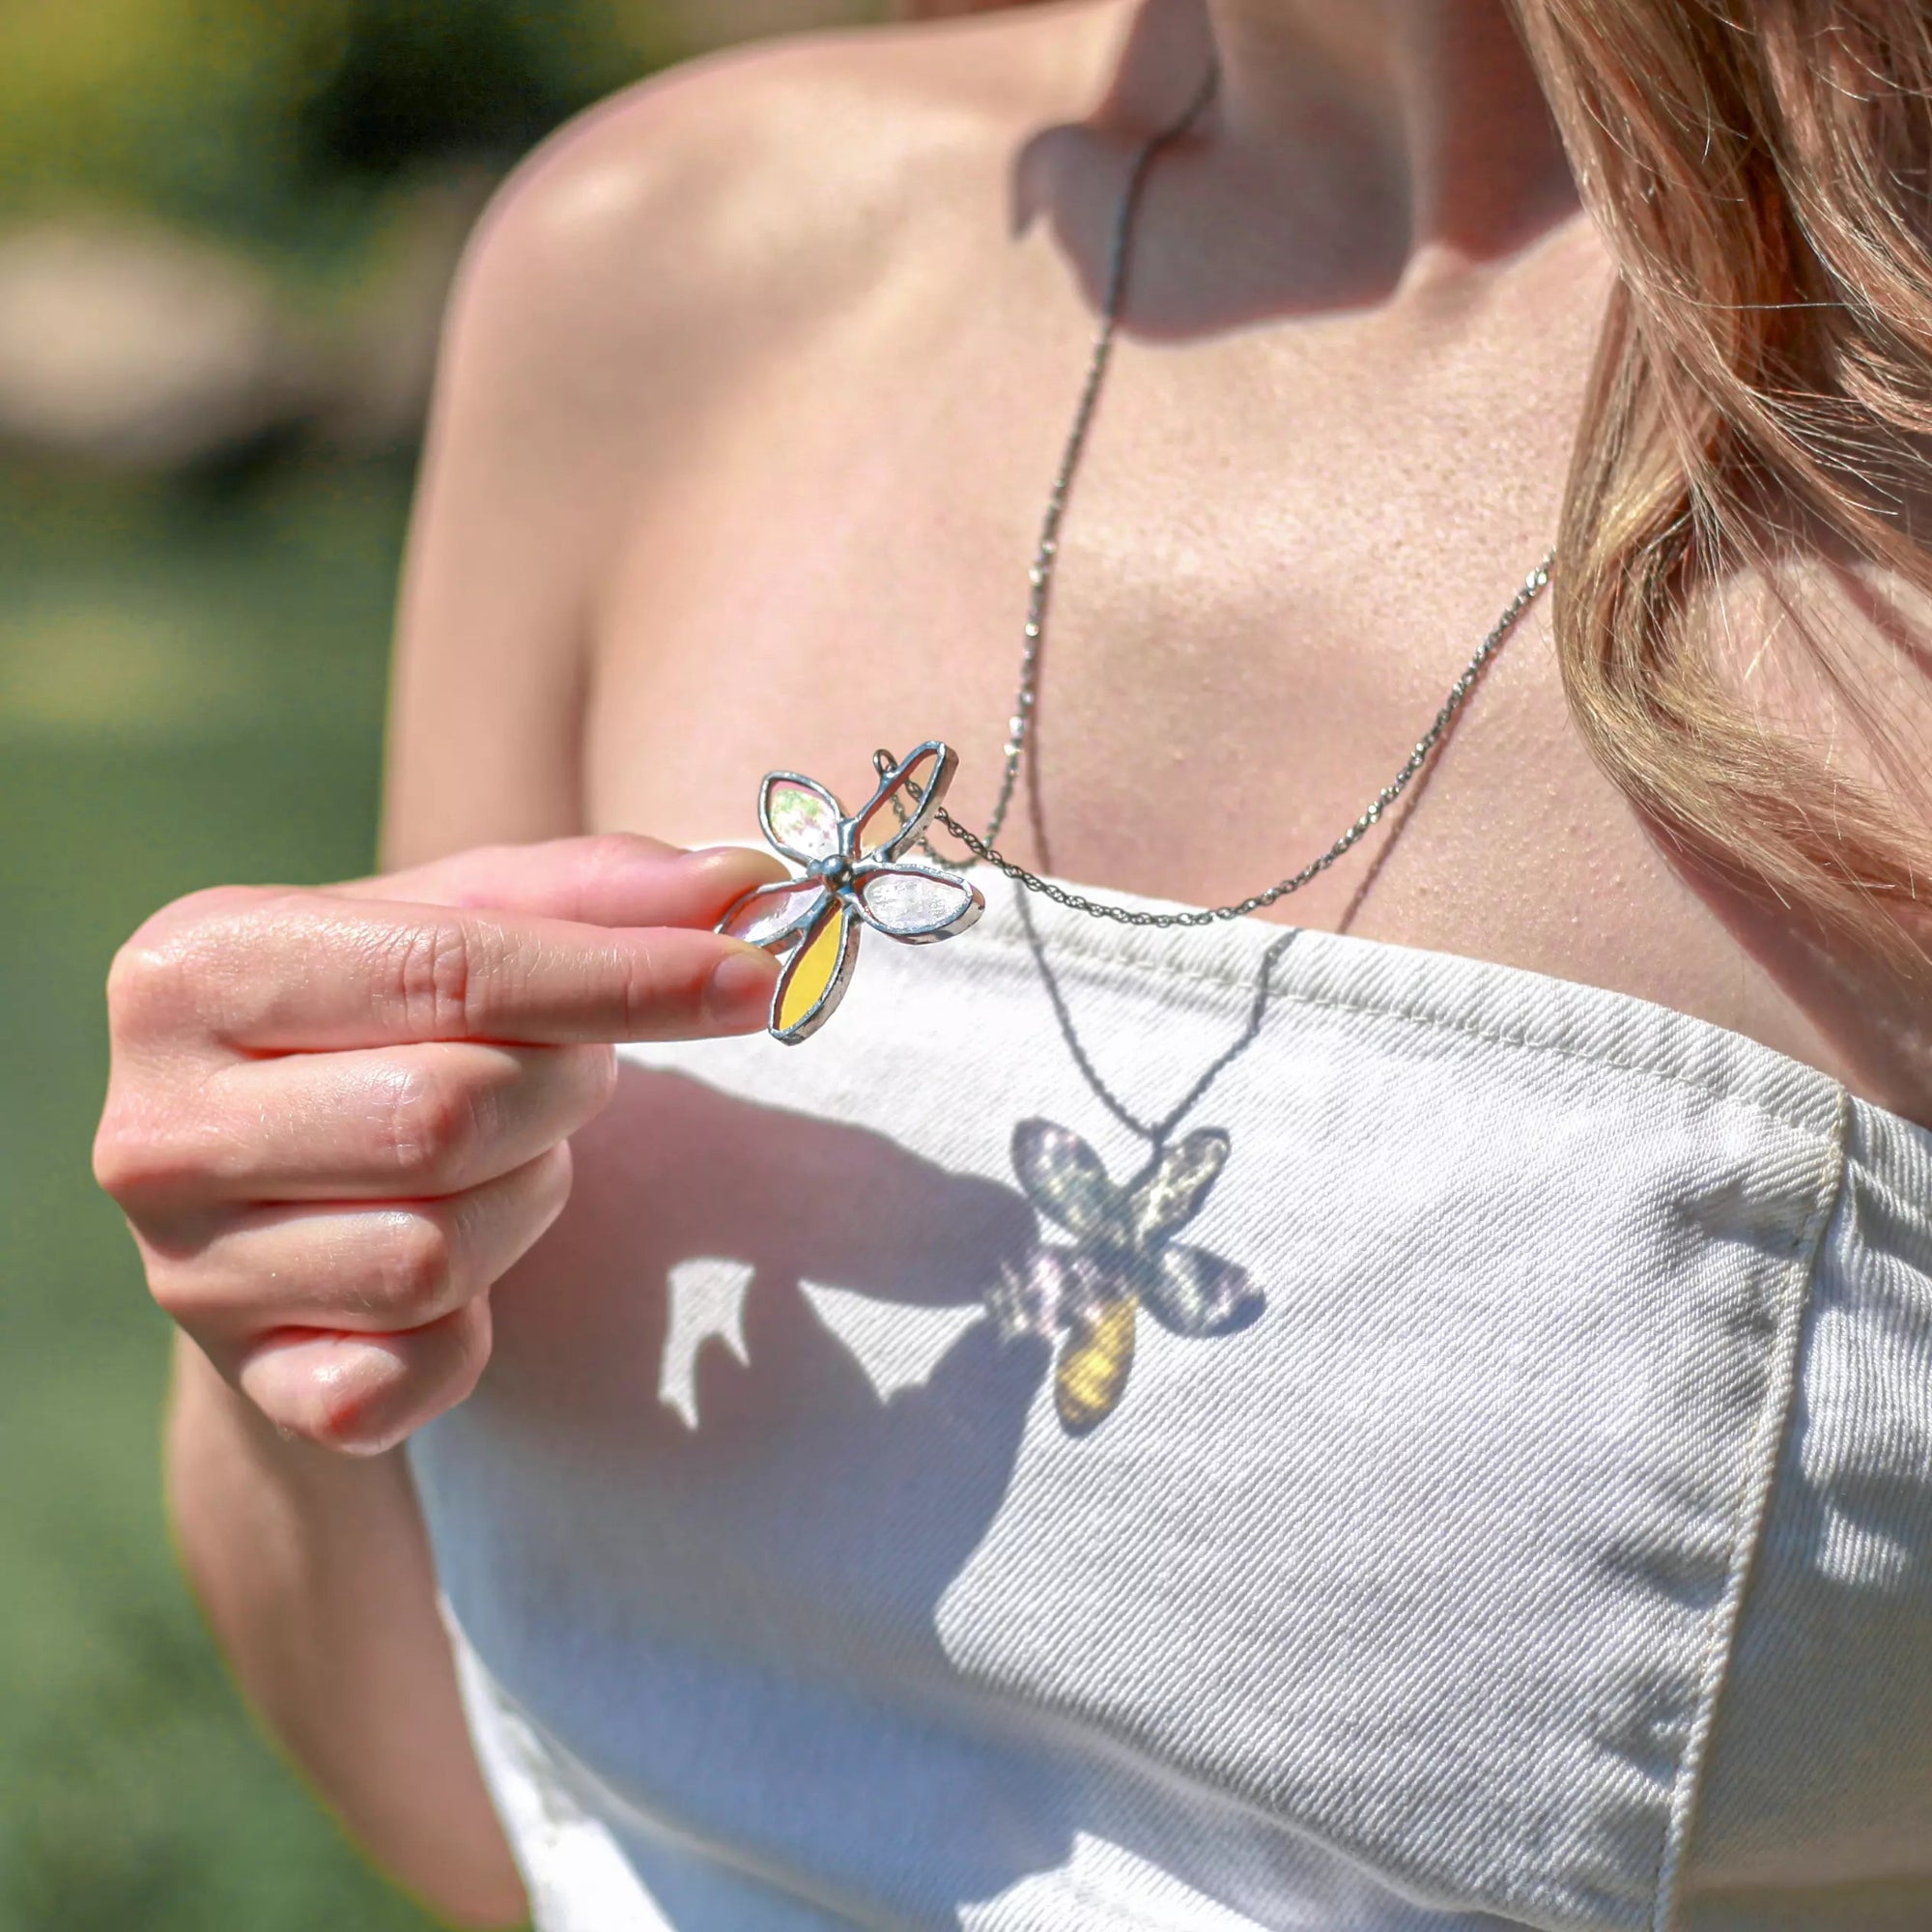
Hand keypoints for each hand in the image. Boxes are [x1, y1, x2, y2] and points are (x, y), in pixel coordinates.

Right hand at [94, 836, 782, 1453]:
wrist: (282, 1210)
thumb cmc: (389, 1032)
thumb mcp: (465, 927)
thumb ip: (595, 894)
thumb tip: (743, 883)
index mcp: (195, 966)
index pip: (449, 970)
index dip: (622, 978)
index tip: (753, 980)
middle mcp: (156, 1124)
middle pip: (448, 1115)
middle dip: (560, 1095)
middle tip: (569, 1076)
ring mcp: (186, 1273)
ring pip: (436, 1254)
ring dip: (524, 1203)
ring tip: (497, 1165)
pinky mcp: (248, 1385)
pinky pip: (417, 1373)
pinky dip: (474, 1328)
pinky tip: (458, 1281)